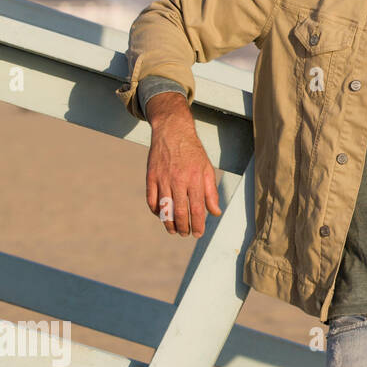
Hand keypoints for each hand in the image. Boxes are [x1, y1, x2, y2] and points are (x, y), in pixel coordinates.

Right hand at [144, 92, 221, 236]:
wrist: (172, 132)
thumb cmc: (193, 152)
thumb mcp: (207, 169)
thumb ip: (211, 192)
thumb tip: (215, 212)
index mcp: (195, 179)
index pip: (197, 208)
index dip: (198, 224)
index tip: (198, 233)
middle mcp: (178, 180)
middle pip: (179, 211)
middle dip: (183, 227)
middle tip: (186, 234)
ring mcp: (163, 178)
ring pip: (164, 208)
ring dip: (168, 223)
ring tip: (173, 230)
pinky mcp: (151, 176)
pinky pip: (151, 199)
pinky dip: (155, 210)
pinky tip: (161, 215)